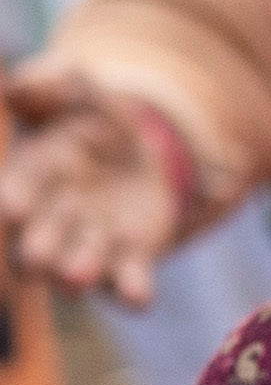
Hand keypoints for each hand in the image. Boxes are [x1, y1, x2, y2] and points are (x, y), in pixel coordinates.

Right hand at [0, 71, 186, 301]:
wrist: (143, 150)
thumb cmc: (97, 122)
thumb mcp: (82, 95)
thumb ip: (54, 88)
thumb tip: (19, 85)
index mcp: (33, 178)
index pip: (15, 194)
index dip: (12, 203)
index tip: (11, 208)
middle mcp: (53, 219)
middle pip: (37, 242)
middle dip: (37, 251)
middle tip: (36, 260)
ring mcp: (91, 243)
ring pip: (77, 267)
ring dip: (78, 273)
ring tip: (78, 277)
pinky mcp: (131, 257)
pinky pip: (128, 282)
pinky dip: (131, 292)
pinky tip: (138, 299)